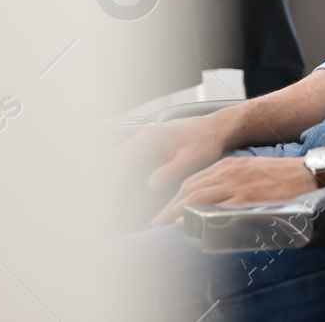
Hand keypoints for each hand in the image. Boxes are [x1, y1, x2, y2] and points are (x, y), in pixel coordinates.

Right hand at [115, 115, 229, 197]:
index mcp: (153, 135)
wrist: (217, 129)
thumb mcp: (191, 158)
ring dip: (118, 174)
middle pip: (121, 157)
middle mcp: (147, 135)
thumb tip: (150, 185)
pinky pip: (135, 159)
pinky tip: (126, 185)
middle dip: (112, 176)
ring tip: (112, 193)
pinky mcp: (153, 146)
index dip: (118, 180)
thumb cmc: (207, 140)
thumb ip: (169, 171)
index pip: (127, 160)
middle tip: (107, 196)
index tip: (114, 196)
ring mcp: (148, 140)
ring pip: (125, 158)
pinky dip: (129, 172)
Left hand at [152, 156, 316, 226]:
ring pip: (198, 196)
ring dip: (178, 210)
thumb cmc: (283, 176)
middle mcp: (230, 172)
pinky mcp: (246, 198)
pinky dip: (198, 214)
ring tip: (165, 222)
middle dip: (172, 204)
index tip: (169, 207)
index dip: (178, 194)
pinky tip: (187, 221)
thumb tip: (218, 202)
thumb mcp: (253, 172)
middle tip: (159, 219)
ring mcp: (237, 185)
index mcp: (231, 165)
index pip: (196, 179)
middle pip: (192, 187)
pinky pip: (216, 208)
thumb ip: (234, 183)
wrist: (308, 174)